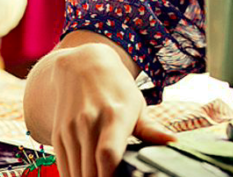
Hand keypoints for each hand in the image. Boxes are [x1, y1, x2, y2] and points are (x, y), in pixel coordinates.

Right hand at [48, 44, 175, 176]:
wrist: (82, 67)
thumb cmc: (116, 89)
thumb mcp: (137, 105)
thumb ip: (152, 130)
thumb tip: (174, 141)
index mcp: (114, 116)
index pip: (108, 153)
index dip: (111, 175)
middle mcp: (89, 123)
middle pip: (91, 170)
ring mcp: (71, 129)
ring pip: (76, 172)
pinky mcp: (59, 135)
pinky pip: (64, 166)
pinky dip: (75, 175)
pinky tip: (87, 175)